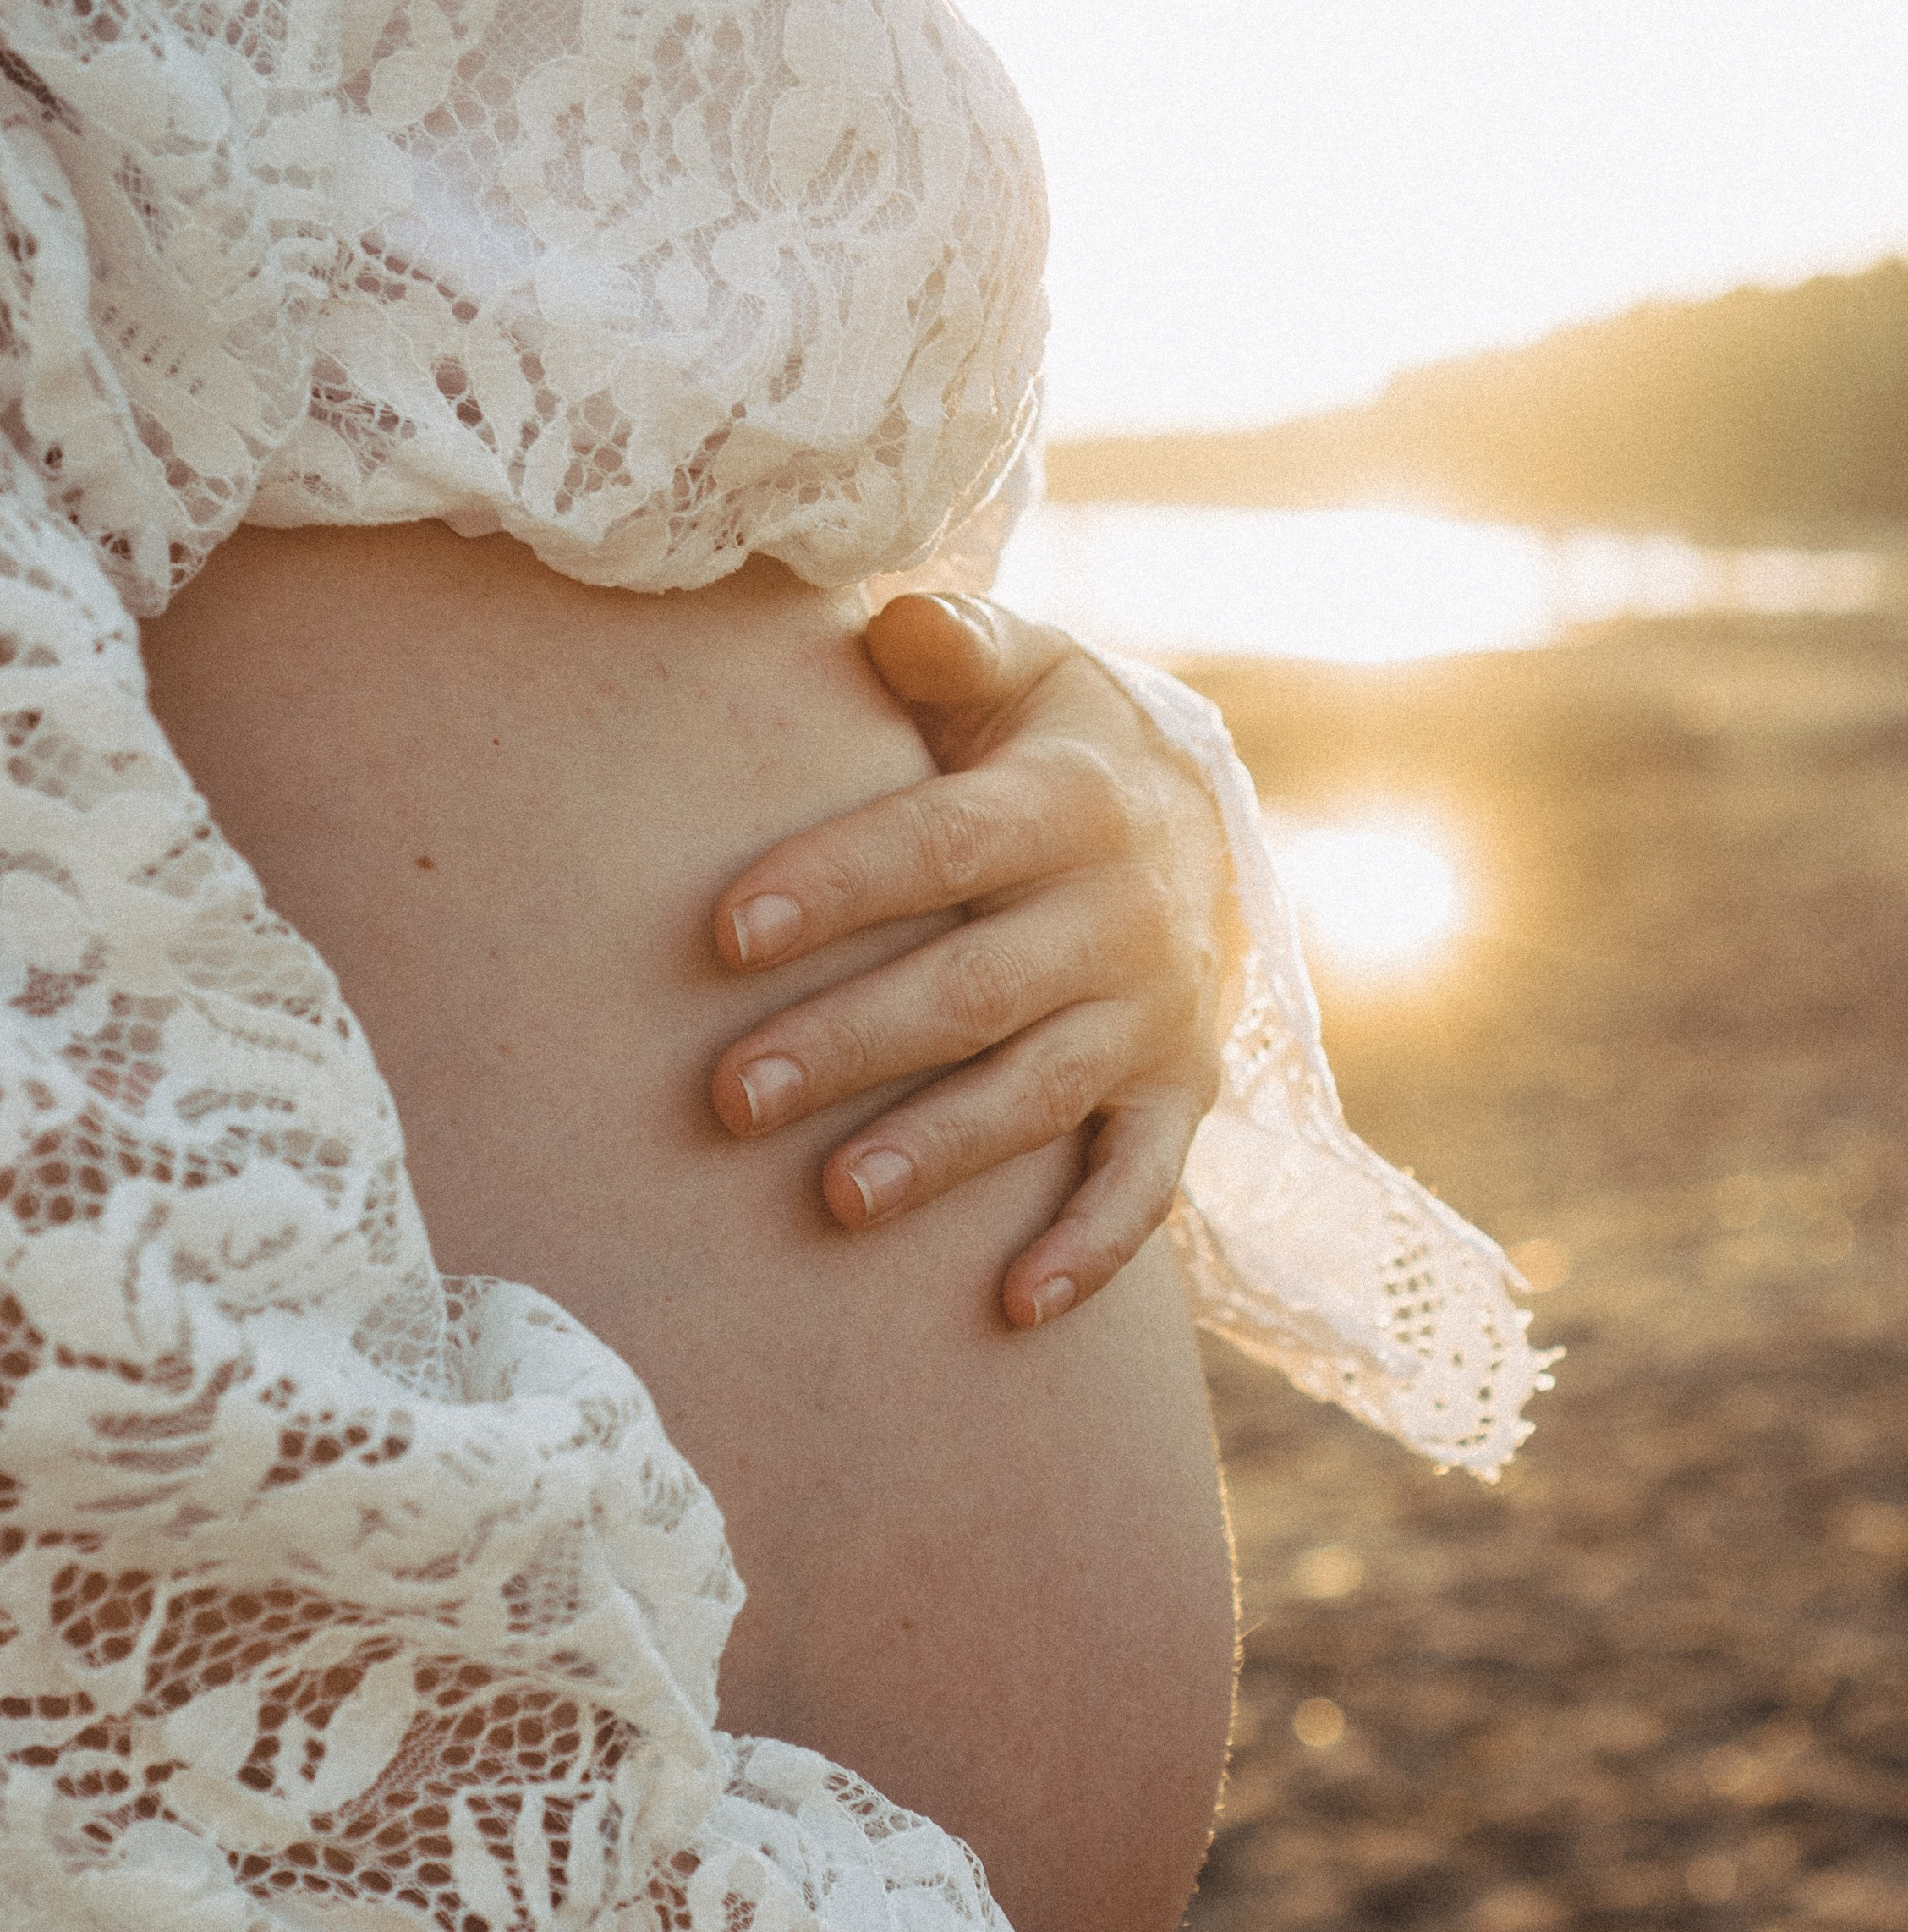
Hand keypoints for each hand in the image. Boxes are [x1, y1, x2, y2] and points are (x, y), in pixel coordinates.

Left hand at [708, 593, 1229, 1326]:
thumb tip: (893, 622)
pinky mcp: (1181, 1094)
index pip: (939, 845)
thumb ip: (956, 645)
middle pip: (974, 988)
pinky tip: (1014, 1309)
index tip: (723, 933)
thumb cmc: (1053, 745)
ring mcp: (1155, 1014)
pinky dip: (1092, 1251)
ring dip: (941, 1150)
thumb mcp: (1029, 669)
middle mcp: (1120, 914)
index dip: (836, 886)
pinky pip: (1144, 1182)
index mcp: (1069, 801)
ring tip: (835, 1199)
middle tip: (730, 1095)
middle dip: (853, 1043)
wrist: (1208, 827)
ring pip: (1040, 1093)